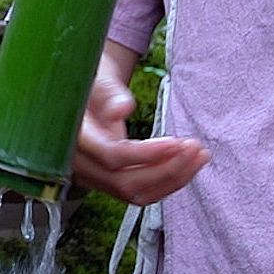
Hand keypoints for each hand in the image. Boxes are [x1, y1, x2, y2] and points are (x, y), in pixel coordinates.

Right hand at [70, 62, 204, 205]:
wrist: (83, 95)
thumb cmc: (92, 84)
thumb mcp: (98, 80)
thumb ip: (108, 94)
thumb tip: (121, 109)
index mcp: (74, 138)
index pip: (111, 156)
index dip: (145, 154)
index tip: (175, 142)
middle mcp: (80, 165)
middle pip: (125, 182)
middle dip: (166, 170)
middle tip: (194, 148)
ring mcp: (93, 178)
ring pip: (135, 193)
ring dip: (172, 179)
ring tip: (199, 157)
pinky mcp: (109, 182)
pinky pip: (139, 192)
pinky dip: (166, 183)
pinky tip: (188, 166)